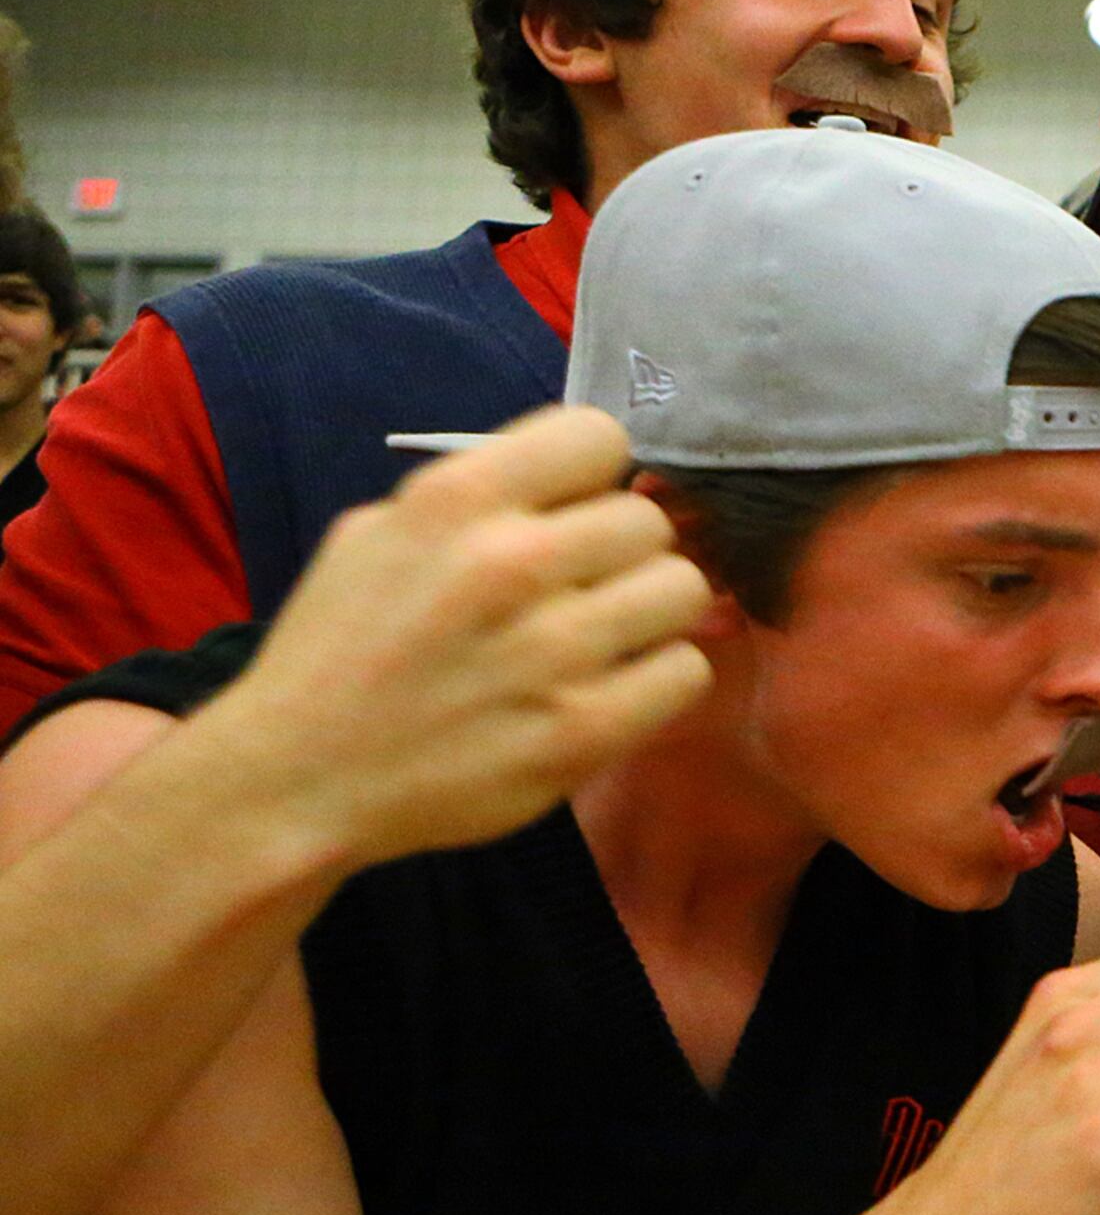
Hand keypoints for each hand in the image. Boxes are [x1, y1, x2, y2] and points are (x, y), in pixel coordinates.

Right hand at [209, 406, 710, 868]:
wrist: (297, 777)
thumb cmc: (341, 650)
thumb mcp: (378, 535)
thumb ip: (481, 498)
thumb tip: (587, 486)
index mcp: (454, 501)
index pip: (598, 437)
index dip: (595, 476)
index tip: (575, 509)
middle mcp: (510, 563)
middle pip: (649, 521)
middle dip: (623, 552)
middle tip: (584, 589)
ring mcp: (553, 651)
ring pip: (683, 590)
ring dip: (651, 613)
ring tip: (603, 637)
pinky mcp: (583, 730)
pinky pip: (686, 671)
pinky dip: (660, 677)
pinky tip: (612, 687)